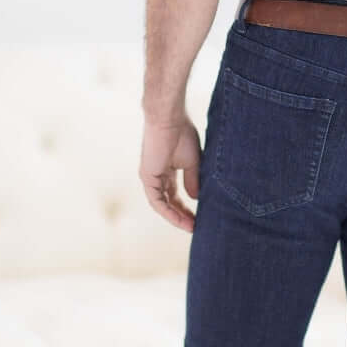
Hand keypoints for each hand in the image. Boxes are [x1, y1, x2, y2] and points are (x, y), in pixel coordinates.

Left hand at [139, 115, 201, 232]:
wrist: (169, 119)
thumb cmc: (182, 133)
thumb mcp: (192, 161)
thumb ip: (192, 180)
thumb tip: (196, 199)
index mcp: (167, 169)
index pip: (175, 193)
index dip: (186, 206)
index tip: (199, 216)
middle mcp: (157, 175)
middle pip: (169, 201)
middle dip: (182, 214)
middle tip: (196, 226)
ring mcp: (150, 178)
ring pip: (163, 204)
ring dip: (176, 217)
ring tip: (191, 227)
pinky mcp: (147, 178)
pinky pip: (157, 202)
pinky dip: (169, 212)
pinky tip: (182, 219)